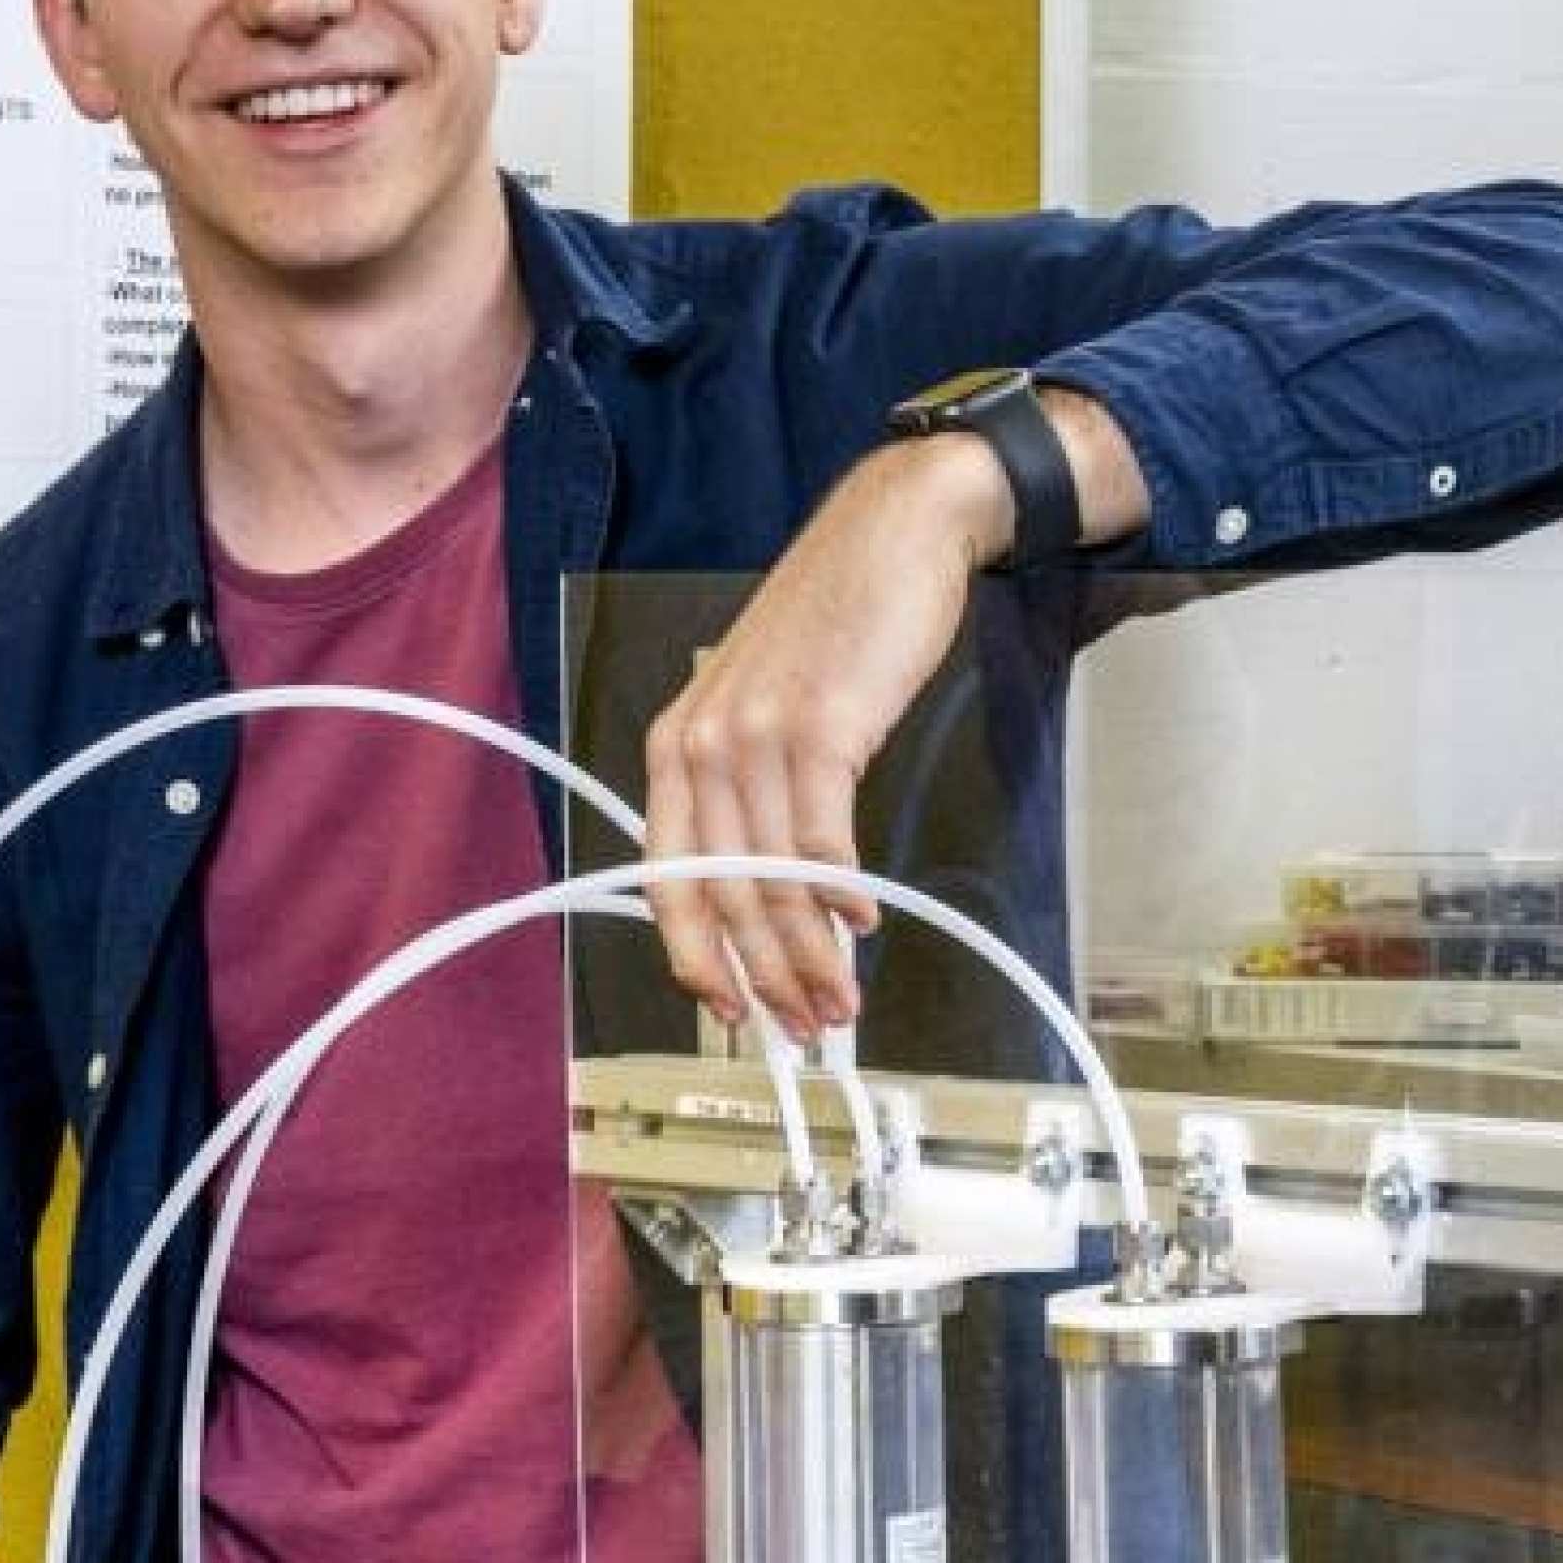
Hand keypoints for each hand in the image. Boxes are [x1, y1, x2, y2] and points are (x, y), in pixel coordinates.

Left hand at [644, 428, 1017, 1038]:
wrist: (896, 535)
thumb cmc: (837, 626)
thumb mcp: (766, 706)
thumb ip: (753, 791)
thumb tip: (774, 894)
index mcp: (675, 747)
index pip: (666, 879)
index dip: (696, 958)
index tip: (731, 1010)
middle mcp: (700, 745)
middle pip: (722, 894)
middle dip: (765, 977)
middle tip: (805, 1028)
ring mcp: (755, 735)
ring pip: (771, 881)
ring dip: (811, 954)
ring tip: (843, 999)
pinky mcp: (817, 728)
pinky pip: (821, 841)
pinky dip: (842, 895)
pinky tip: (864, 921)